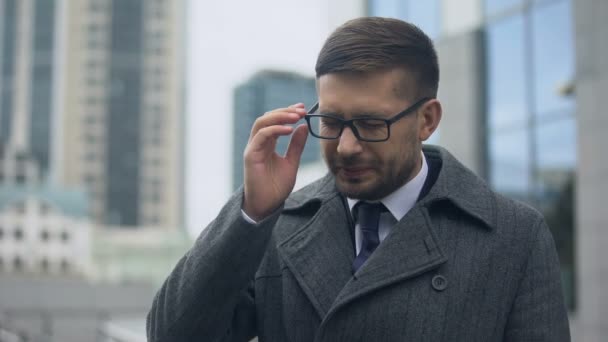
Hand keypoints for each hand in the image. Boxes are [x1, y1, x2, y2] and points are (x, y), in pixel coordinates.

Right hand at [242, 103, 308, 220]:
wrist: (267, 205)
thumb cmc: (276, 187)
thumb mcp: (292, 162)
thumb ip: (296, 145)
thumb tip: (303, 126)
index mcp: (267, 144)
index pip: (275, 121)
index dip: (288, 112)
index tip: (303, 108)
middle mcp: (258, 143)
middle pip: (267, 118)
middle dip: (285, 111)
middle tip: (301, 110)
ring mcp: (253, 148)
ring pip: (262, 123)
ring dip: (279, 116)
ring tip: (296, 116)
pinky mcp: (250, 155)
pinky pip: (261, 136)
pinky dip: (274, 129)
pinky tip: (289, 130)